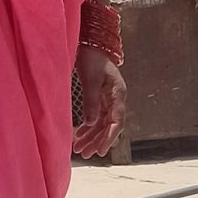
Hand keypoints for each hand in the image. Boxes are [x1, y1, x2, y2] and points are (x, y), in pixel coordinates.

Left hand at [71, 45, 125, 160]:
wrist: (92, 43)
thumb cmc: (93, 57)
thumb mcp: (91, 79)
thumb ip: (91, 101)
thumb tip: (92, 124)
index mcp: (118, 94)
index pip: (117, 121)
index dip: (109, 138)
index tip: (101, 151)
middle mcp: (116, 99)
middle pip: (109, 126)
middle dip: (97, 141)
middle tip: (85, 154)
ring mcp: (108, 99)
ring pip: (102, 124)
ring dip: (91, 137)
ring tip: (79, 149)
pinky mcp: (100, 98)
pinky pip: (96, 117)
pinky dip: (88, 127)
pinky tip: (78, 136)